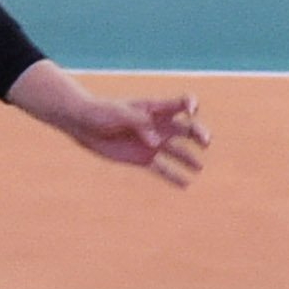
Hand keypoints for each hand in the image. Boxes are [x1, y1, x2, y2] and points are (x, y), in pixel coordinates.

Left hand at [10, 66, 208, 184]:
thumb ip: (138, 123)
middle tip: (205, 142)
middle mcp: (159, 126)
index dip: (191, 105)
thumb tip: (155, 140)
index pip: (181, 103)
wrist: (83, 124)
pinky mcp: (143, 159)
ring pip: (178, 151)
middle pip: (186, 129)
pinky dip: (174, 176)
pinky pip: (162, 169)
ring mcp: (153, 143)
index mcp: (155, 109)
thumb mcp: (118, 113)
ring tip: (198, 168)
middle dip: (198, 133)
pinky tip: (185, 184)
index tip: (191, 112)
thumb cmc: (100, 112)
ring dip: (189, 158)